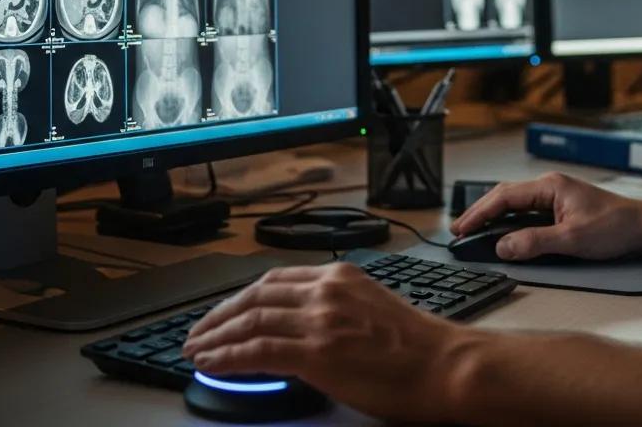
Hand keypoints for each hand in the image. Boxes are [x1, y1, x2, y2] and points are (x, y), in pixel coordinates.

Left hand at [183, 262, 475, 421]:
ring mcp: (321, 319)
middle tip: (197, 332)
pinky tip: (213, 363)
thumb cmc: (416, 346)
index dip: (240, 298)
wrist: (445, 364)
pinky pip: (259, 350)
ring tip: (196, 350)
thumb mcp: (370, 308)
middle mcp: (326, 289)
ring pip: (251, 320)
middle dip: (220, 315)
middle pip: (256, 296)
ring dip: (217, 336)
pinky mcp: (318, 352)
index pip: (274, 280)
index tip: (223, 313)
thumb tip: (299, 326)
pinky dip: (230, 356)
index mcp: (339, 276)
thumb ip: (332, 307)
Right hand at [450, 172, 641, 261]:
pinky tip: (503, 231)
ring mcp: (555, 196)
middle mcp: (549, 186)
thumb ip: (535, 242)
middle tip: (459, 230)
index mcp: (549, 185)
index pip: (504, 196)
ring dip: (493, 216)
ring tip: (474, 231)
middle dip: (480, 212)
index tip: (462, 228)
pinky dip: (509, 221)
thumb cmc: (616, 227)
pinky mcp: (561, 208)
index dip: (479, 213)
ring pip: (514, 203)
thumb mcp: (573, 240)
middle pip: (504, 196)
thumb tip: (503, 247)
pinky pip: (527, 211)